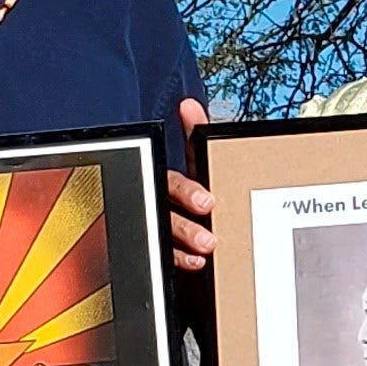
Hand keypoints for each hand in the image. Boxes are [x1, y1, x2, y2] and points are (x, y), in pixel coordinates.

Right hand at [162, 97, 215, 271]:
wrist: (174, 229)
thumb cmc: (185, 193)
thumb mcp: (194, 164)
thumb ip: (193, 133)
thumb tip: (189, 104)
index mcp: (168, 183)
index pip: (174, 183)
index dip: (188, 192)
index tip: (206, 202)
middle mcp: (160, 204)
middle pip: (168, 210)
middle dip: (187, 220)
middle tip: (208, 225)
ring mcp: (158, 228)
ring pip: (166, 233)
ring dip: (186, 239)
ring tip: (206, 246)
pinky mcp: (161, 250)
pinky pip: (165, 256)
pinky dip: (180, 259)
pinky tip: (195, 261)